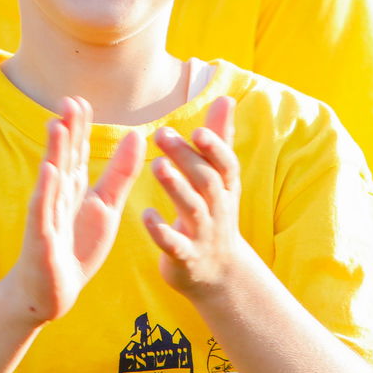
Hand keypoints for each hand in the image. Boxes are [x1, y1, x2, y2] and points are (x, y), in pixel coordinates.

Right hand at [2, 96, 143, 323]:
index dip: (79, 128)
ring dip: (54, 153)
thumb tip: (138, 135)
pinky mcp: (42, 236)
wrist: (53, 290)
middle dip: (66, 131)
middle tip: (70, 101)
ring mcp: (47, 214)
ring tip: (57, 126)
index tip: (82, 100)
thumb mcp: (105, 206)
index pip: (76, 152)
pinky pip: (43, 210)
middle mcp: (57, 195)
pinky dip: (46, 190)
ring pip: (51, 179)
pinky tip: (49, 171)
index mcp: (73, 187)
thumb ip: (121, 172)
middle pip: (63, 159)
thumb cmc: (76, 246)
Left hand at [142, 96, 253, 298]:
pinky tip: (145, 215)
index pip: (226, 165)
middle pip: (207, 182)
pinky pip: (174, 245)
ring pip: (192, 210)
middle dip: (187, 159)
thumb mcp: (221, 180)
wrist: (217, 274)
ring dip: (176, 188)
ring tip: (156, 166)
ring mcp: (203, 235)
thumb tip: (226, 98)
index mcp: (226, 189)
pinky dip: (161, 231)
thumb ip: (219, 140)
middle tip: (161, 134)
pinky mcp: (185, 257)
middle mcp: (218, 210)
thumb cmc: (214, 214)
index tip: (198, 130)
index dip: (216, 149)